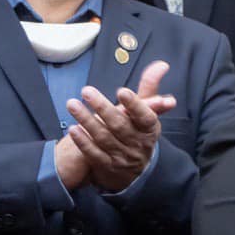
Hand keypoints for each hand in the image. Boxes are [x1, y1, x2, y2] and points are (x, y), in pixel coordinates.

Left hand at [64, 62, 178, 192]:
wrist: (135, 169)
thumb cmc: (140, 131)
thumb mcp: (148, 112)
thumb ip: (150, 88)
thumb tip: (161, 64)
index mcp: (150, 128)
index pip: (145, 116)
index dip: (135, 104)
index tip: (122, 91)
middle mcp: (138, 144)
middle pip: (119, 125)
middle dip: (102, 108)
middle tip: (87, 91)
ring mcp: (122, 156)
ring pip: (103, 137)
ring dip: (86, 120)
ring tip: (72, 104)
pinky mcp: (107, 166)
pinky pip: (94, 153)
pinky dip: (83, 141)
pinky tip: (73, 129)